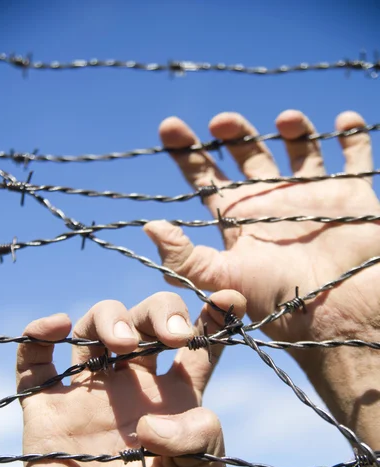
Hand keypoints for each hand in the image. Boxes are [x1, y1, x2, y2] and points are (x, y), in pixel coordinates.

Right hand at [17, 290, 245, 466]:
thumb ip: (203, 435)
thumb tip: (152, 419)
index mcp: (176, 398)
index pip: (198, 344)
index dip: (214, 318)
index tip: (230, 299)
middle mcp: (134, 386)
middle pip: (144, 320)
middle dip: (159, 311)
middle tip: (171, 335)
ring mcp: (89, 395)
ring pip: (92, 327)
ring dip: (107, 317)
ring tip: (123, 344)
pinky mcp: (48, 411)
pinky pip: (33, 362)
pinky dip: (38, 336)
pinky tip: (56, 326)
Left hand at [145, 110, 379, 343]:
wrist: (337, 309)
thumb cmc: (279, 298)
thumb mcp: (223, 278)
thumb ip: (185, 258)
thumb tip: (150, 227)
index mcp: (241, 217)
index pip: (208, 178)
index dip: (187, 154)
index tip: (169, 127)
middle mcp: (273, 202)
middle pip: (249, 155)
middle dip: (234, 133)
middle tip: (221, 122)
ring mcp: (312, 196)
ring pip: (300, 150)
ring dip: (293, 129)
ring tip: (285, 120)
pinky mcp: (351, 196)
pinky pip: (354, 160)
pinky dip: (352, 137)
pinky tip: (346, 120)